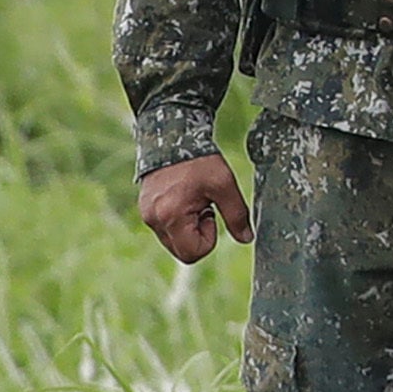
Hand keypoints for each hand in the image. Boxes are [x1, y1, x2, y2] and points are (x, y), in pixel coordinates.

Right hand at [137, 156, 252, 261]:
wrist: (173, 138)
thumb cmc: (199, 161)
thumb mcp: (225, 185)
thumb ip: (237, 215)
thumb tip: (247, 238)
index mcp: (171, 216)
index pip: (192, 253)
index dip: (209, 238)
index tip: (210, 213)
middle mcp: (154, 220)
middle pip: (182, 252)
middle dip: (199, 236)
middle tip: (204, 208)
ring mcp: (147, 216)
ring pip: (174, 242)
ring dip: (189, 228)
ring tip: (194, 201)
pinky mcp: (146, 210)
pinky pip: (166, 229)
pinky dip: (179, 221)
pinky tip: (184, 199)